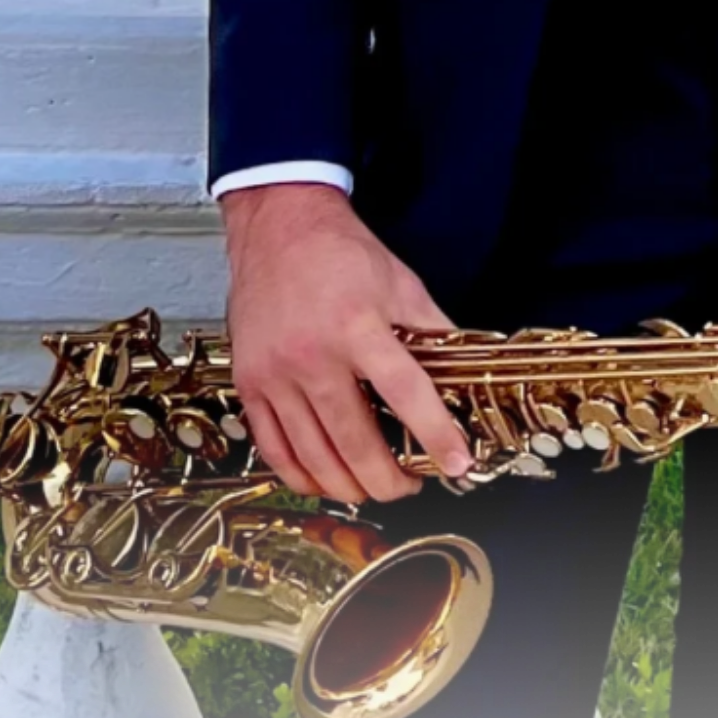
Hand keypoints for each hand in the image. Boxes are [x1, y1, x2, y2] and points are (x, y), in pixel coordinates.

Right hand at [219, 181, 471, 505]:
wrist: (277, 229)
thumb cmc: (339, 254)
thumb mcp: (401, 283)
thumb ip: (433, 331)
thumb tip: (468, 373)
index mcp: (359, 326)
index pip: (406, 393)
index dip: (435, 435)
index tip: (456, 464)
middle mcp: (313, 355)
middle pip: (355, 440)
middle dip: (389, 479)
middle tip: (411, 486)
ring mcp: (275, 374)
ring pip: (314, 455)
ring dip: (349, 485)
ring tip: (374, 489)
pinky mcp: (249, 384)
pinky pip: (273, 448)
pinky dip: (301, 475)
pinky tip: (324, 480)